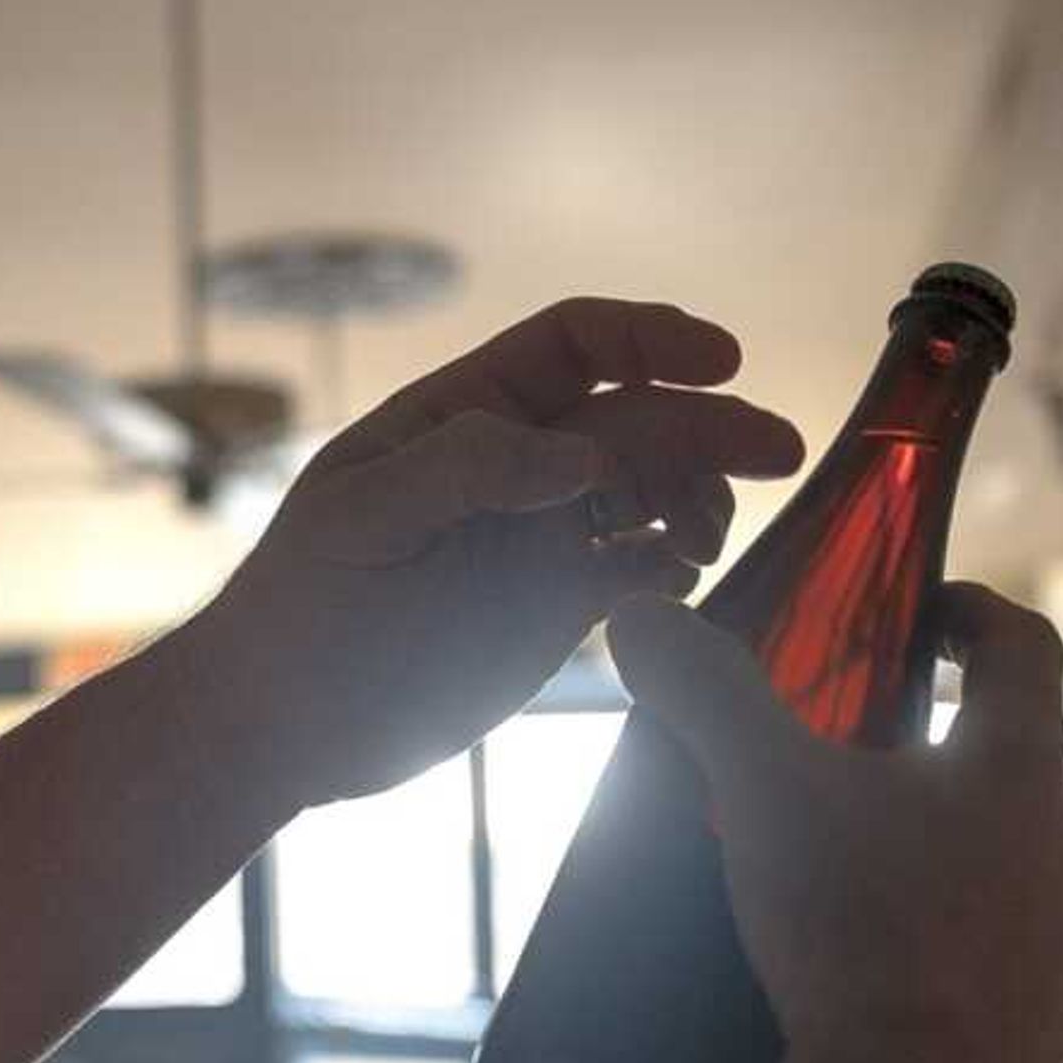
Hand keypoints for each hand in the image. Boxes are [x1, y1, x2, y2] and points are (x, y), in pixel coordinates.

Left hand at [192, 298, 804, 803]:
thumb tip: (582, 456)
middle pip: (637, 418)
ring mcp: (543, 535)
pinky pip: (643, 568)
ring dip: (699, 499)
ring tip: (703, 539)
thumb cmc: (301, 607)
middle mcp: (517, 464)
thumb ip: (467, 471)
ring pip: (654, 490)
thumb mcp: (361, 520)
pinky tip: (677, 581)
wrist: (284, 723)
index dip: (651, 338)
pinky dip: (675, 566)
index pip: (577, 345)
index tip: (720, 359)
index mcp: (465, 414)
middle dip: (710, 426)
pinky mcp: (560, 605)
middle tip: (779, 451)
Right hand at [607, 584, 1062, 1062]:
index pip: (1024, 645)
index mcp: (1022, 766)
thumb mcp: (762, 791)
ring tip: (854, 890)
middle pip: (1014, 771)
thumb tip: (637, 615)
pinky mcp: (1052, 1040)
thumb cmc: (851, 932)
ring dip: (950, 869)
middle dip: (937, 759)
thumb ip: (705, 693)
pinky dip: (952, 969)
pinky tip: (881, 993)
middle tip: (847, 770)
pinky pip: (1005, 981)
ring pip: (1014, 881)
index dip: (973, 613)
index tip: (925, 619)